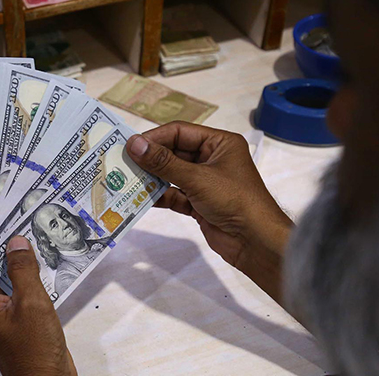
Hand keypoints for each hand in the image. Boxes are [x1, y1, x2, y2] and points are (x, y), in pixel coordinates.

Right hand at [127, 122, 291, 302]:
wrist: (255, 241)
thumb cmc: (233, 199)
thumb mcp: (197, 178)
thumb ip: (164, 162)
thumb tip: (134, 144)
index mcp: (219, 143)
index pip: (180, 132)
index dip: (155, 138)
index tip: (130, 146)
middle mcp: (212, 159)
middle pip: (174, 153)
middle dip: (151, 159)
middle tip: (123, 163)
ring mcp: (206, 182)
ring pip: (172, 175)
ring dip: (152, 178)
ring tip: (127, 179)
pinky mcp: (200, 204)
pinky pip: (175, 195)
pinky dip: (160, 196)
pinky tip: (141, 198)